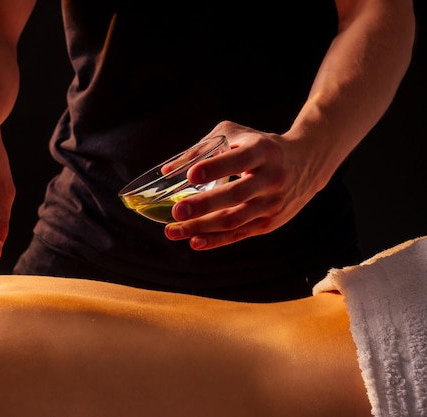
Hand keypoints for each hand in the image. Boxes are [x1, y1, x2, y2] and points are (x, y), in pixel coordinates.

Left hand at [164, 121, 325, 249]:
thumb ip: (202, 148)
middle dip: (204, 205)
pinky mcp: (269, 222)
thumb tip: (168, 171)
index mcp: (262, 151)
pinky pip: (239, 234)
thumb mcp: (236, 135)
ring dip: (201, 227)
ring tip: (173, 231)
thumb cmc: (259, 145)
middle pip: (235, 195)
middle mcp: (271, 179)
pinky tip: (194, 241)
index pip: (238, 160)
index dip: (215, 168)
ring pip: (234, 220)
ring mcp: (272, 203)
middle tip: (176, 211)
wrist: (307, 162)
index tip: (191, 175)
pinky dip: (216, 240)